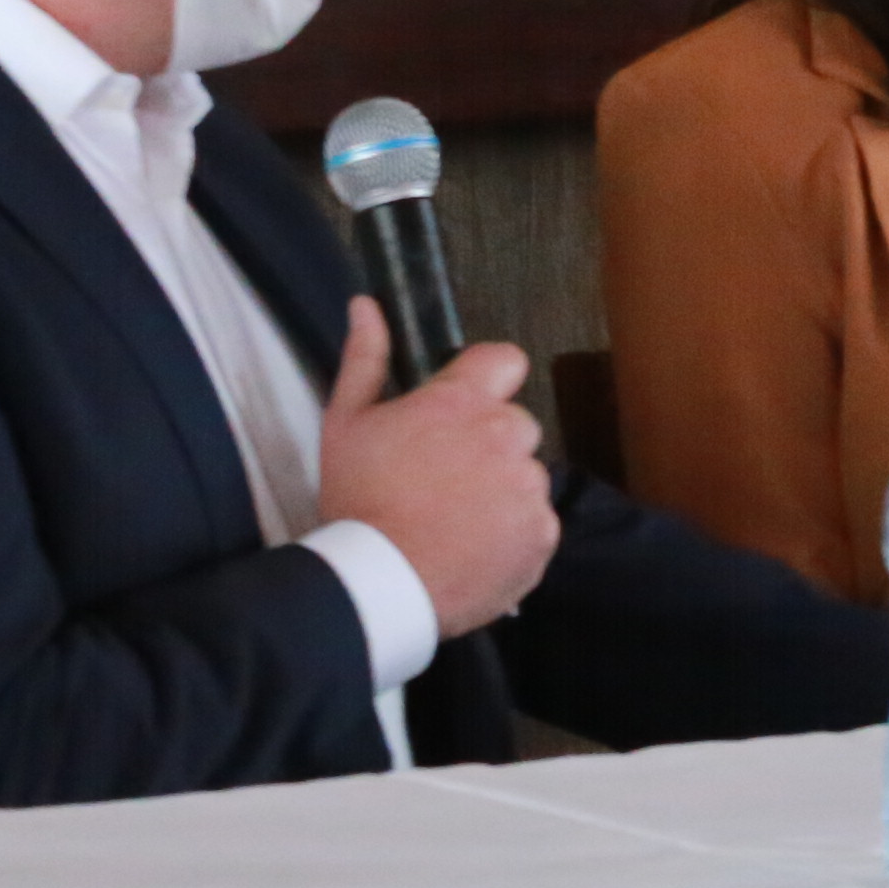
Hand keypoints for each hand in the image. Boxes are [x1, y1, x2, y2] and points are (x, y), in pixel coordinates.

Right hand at [316, 296, 557, 636]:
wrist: (380, 582)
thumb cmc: (358, 498)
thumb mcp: (345, 423)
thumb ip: (365, 359)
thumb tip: (366, 305)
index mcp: (463, 402)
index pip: (505, 359)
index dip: (487, 379)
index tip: (464, 406)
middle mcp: (508, 435)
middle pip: (514, 425)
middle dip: (489, 445)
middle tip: (443, 479)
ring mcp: (529, 486)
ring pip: (525, 477)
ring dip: (500, 492)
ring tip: (453, 522)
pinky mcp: (543, 533)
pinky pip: (535, 524)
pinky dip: (512, 535)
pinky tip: (472, 549)